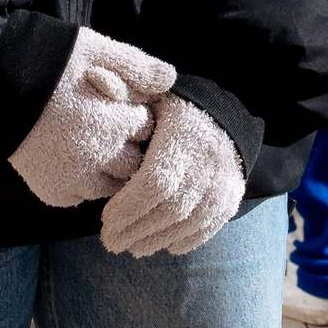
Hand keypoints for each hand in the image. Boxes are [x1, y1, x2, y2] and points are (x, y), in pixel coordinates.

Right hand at [8, 29, 176, 209]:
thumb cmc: (50, 62)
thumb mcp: (96, 51)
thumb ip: (136, 66)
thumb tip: (171, 78)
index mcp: (112, 125)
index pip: (145, 127)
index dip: (134, 113)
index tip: (118, 104)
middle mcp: (97, 159)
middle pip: (133, 161)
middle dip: (127, 145)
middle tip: (107, 126)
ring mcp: (73, 180)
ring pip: (110, 185)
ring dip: (108, 169)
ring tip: (91, 145)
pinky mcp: (53, 192)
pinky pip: (80, 196)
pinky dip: (80, 183)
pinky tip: (70, 160)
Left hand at [100, 94, 244, 259]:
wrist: (223, 117)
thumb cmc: (173, 109)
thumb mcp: (150, 97)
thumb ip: (124, 92)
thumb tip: (94, 79)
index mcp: (183, 138)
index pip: (156, 182)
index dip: (129, 206)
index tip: (105, 219)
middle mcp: (207, 163)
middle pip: (170, 208)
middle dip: (136, 229)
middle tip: (110, 241)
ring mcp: (223, 183)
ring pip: (188, 222)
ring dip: (157, 239)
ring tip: (132, 247)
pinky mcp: (232, 198)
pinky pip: (209, 227)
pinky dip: (187, 240)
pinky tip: (166, 246)